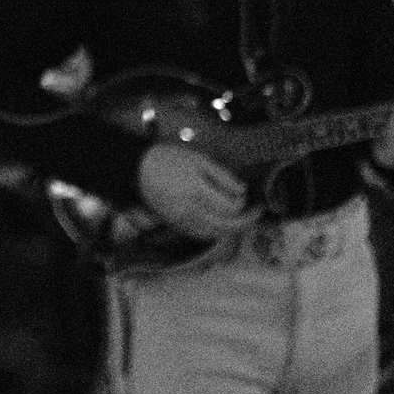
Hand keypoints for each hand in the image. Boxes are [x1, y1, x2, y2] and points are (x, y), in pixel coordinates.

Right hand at [136, 144, 256, 241]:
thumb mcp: (198, 159)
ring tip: (240, 217)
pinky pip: (202, 234)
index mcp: (197, 192)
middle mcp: (191, 212)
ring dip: (231, 228)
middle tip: (256, 213)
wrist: (137, 169)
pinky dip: (215, 230)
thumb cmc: (169, 159)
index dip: (245, 205)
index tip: (252, 198)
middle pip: (227, 227)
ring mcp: (182, 221)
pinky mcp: (176, 225)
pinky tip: (220, 220)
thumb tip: (242, 192)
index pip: (231, 208)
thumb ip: (222, 176)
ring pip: (215, 234)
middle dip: (245, 222)